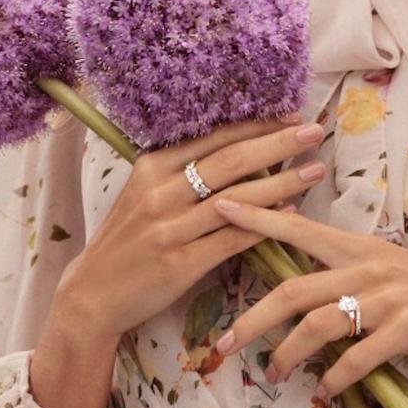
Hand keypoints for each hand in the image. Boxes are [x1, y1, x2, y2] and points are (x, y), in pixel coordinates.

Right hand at [49, 116, 328, 340]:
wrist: (94, 292)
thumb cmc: (127, 239)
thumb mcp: (143, 192)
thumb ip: (181, 171)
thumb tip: (237, 147)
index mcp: (152, 166)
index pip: (214, 137)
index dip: (256, 125)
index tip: (290, 115)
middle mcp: (161, 191)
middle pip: (231, 161)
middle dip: (278, 143)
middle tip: (313, 130)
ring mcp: (171, 227)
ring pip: (237, 199)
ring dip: (281, 183)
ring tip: (313, 170)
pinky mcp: (180, 263)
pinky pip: (232, 239)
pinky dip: (263, 224)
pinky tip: (291, 214)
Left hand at [211, 201, 407, 397]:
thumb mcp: (389, 271)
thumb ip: (347, 276)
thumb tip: (301, 295)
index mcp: (359, 247)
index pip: (297, 228)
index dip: (257, 216)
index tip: (219, 205)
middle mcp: (367, 266)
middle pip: (294, 288)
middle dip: (252, 318)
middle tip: (221, 344)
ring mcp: (389, 297)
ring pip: (319, 324)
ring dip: (289, 355)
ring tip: (273, 376)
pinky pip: (359, 357)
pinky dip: (335, 379)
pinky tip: (323, 394)